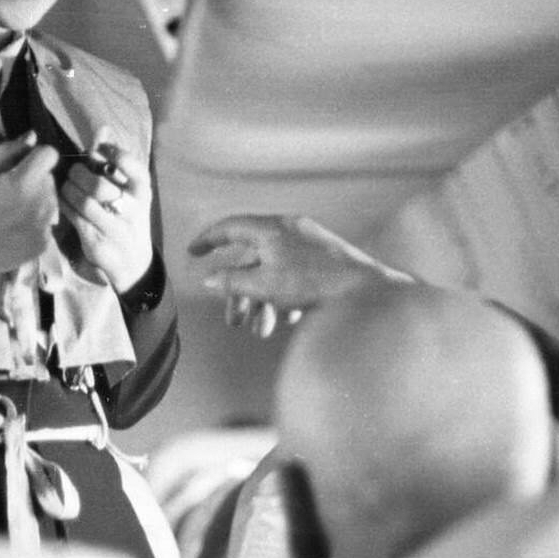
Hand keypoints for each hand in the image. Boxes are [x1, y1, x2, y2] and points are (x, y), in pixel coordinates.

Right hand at [0, 132, 59, 295]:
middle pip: (49, 178)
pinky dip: (35, 223)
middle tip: (9, 192)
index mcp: (24, 182)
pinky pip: (47, 224)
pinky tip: (14, 229)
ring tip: (11, 212)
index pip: (49, 154)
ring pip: (50, 201)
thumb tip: (32, 136)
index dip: (35, 156)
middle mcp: (41, 203)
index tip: (20, 165)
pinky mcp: (44, 244)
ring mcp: (45, 226)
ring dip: (37, 201)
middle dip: (34, 179)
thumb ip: (9, 151)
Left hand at [57, 127, 152, 293]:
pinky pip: (74, 218)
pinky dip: (64, 205)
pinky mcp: (97, 243)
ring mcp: (116, 229)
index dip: (115, 155)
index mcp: (142, 191)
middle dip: (80, 175)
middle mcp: (133, 210)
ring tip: (67, 187)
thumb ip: (112, 159)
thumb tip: (103, 128)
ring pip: (84, 202)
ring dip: (69, 190)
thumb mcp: (127, 189)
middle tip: (73, 173)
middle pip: (99, 185)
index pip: (134, 168)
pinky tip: (63, 201)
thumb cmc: (125, 215)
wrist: (132, 261)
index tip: (101, 150)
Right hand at [187, 214, 412, 334]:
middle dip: (240, 293)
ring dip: (263, 302)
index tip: (192, 252)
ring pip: (274, 271)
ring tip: (262, 331)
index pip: (230, 226)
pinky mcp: (325, 260)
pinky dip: (285, 297)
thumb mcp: (264, 285)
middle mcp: (290, 230)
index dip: (208, 240)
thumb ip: (231, 282)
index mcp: (272, 228)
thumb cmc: (314, 283)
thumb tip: (208, 279)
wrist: (366, 291)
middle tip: (233, 321)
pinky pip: (295, 276)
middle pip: (252, 258)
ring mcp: (310, 243)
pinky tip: (289, 320)